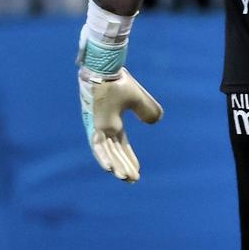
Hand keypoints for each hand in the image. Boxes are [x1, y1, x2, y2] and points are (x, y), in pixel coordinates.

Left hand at [78, 68, 162, 182]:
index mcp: (113, 122)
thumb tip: (154, 122)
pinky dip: (103, 156)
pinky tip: (108, 168)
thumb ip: (146, 110)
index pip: (121, 145)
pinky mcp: (94, 123)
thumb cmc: (119, 81)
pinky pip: (97, 144)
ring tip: (124, 178)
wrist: (106, 68)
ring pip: (106, 151)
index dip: (128, 158)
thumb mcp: (138, 99)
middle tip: (132, 181)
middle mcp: (103, 127)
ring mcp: (97, 126)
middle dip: (123, 166)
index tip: (136, 171)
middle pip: (114, 152)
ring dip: (115, 165)